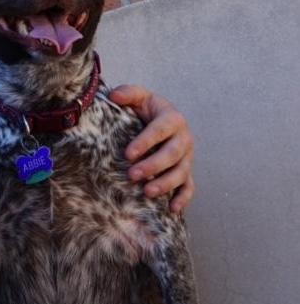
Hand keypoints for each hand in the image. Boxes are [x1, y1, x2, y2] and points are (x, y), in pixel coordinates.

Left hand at [108, 85, 194, 212]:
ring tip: (147, 192)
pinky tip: (173, 209)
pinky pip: (189, 186)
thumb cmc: (146, 108)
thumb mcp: (139, 96)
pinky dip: (183, 198)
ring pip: (182, 172)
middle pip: (173, 154)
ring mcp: (187, 156)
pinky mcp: (186, 170)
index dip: (145, 142)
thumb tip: (114, 95)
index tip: (128, 153)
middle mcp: (184, 138)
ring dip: (166, 183)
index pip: (160, 131)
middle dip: (153, 166)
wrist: (162, 117)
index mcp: (172, 119)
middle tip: (132, 175)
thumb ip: (128, 93)